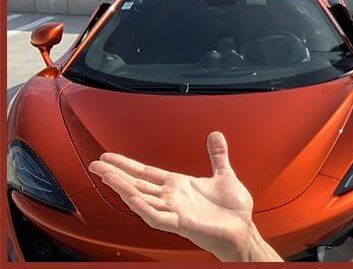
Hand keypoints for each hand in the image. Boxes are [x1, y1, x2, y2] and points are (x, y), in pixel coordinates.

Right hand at [88, 131, 276, 260]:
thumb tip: (216, 135)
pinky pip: (157, 217)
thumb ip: (218, 156)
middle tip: (95, 164)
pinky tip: (130, 198)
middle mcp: (172, 199)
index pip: (147, 173)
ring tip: (106, 176)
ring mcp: (175, 212)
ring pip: (142, 199)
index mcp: (179, 186)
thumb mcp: (224, 175)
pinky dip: (144, 208)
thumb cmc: (233, 210)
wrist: (244, 230)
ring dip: (123, 188)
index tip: (109, 157)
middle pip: (137, 184)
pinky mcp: (182, 225)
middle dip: (116, 174)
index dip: (127, 165)